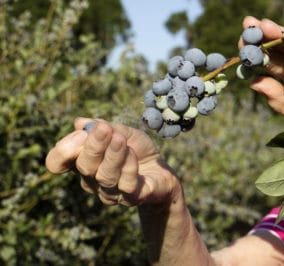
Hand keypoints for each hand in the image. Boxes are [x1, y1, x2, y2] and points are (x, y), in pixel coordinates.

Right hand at [45, 117, 179, 205]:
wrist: (162, 171)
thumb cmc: (137, 150)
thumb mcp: (122, 132)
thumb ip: (103, 127)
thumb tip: (80, 122)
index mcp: (83, 162)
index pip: (57, 163)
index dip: (63, 151)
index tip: (80, 133)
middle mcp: (93, 181)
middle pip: (84, 167)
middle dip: (93, 146)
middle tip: (104, 130)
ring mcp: (112, 193)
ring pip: (105, 176)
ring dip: (113, 155)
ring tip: (120, 139)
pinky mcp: (133, 198)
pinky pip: (127, 185)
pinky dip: (129, 167)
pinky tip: (132, 153)